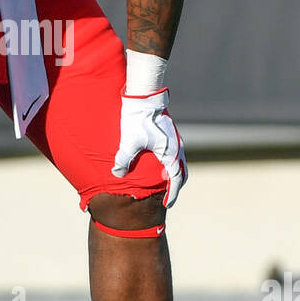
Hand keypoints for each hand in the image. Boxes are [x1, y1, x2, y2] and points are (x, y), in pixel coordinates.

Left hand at [112, 89, 186, 207]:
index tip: (167, 205)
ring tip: (164, 185)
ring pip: (180, 164)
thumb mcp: (129, 141)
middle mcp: (177, 147)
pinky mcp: (171, 134)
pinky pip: (175, 155)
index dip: (172, 194)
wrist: (144, 96)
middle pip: (181, 173)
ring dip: (174, 176)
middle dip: (175, 187)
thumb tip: (118, 173)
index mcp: (171, 152)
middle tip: (167, 199)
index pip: (175, 179)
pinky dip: (171, 165)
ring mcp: (176, 140)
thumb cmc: (137, 119)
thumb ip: (124, 159)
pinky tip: (160, 165)